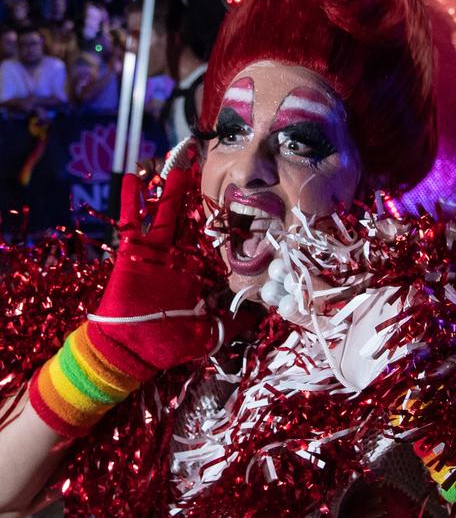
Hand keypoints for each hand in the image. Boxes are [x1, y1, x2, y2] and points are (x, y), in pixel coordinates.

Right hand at [89, 168, 221, 378]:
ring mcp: (154, 253)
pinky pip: (130, 222)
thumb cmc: (167, 345)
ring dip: (169, 191)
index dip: (224, 225)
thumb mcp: (209, 335)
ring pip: (164, 214)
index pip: (214, 244)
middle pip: (191, 220)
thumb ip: (233, 325)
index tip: (240, 202)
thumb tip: (263, 317)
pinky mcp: (132, 253)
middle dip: (198, 197)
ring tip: (179, 165)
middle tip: (208, 168)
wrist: (130, 352)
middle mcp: (177, 258)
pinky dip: (130, 201)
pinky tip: (133, 178)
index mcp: (196, 273)